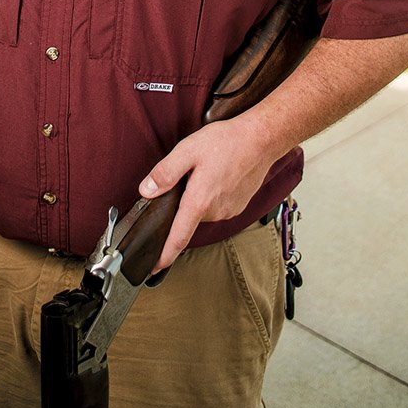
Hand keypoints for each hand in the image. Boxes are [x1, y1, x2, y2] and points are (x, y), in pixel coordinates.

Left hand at [138, 114, 271, 271]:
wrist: (261, 139)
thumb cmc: (227, 142)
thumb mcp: (188, 150)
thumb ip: (165, 173)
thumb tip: (147, 191)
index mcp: (200, 201)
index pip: (179, 237)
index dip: (165, 255)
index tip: (154, 268)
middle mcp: (215, 211)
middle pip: (187, 216)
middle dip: (182, 201)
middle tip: (187, 174)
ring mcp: (229, 210)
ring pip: (202, 210)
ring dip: (198, 197)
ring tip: (205, 170)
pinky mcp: (238, 206)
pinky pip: (216, 206)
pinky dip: (212, 194)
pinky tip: (217, 174)